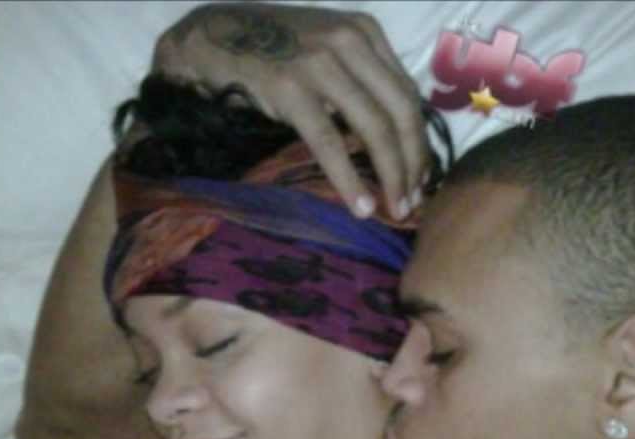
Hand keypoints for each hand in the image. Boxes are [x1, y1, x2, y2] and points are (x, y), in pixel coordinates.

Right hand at [154, 2, 429, 220]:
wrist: (211, 36)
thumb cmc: (270, 49)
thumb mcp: (326, 48)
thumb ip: (359, 78)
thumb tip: (392, 136)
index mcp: (364, 33)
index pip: (407, 93)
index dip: (419, 140)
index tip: (422, 176)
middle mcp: (349, 42)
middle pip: (400, 112)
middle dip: (413, 162)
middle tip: (414, 200)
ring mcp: (319, 64)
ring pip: (374, 128)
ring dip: (391, 175)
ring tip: (395, 208)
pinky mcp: (290, 90)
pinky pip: (330, 142)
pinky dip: (350, 179)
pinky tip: (361, 206)